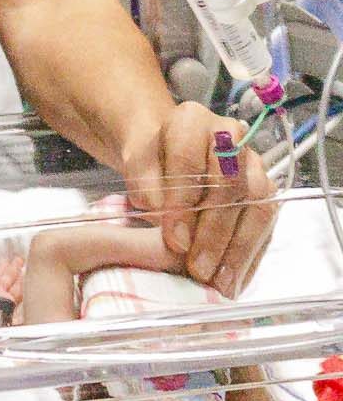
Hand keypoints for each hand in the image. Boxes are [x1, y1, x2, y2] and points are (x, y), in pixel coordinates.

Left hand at [121, 99, 274, 294]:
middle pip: (230, 185)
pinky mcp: (265, 190)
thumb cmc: (151, 160)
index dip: (183, 203)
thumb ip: (144, 184)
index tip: (174, 239)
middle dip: (213, 232)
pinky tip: (234, 277)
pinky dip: (250, 253)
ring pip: (256, 205)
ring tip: (216, 280)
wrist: (166, 154)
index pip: (191, 160)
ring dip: (237, 247)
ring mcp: (253, 163)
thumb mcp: (134, 164)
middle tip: (196, 266)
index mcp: (191, 121)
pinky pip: (266, 223)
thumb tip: (160, 214)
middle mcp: (230, 137)